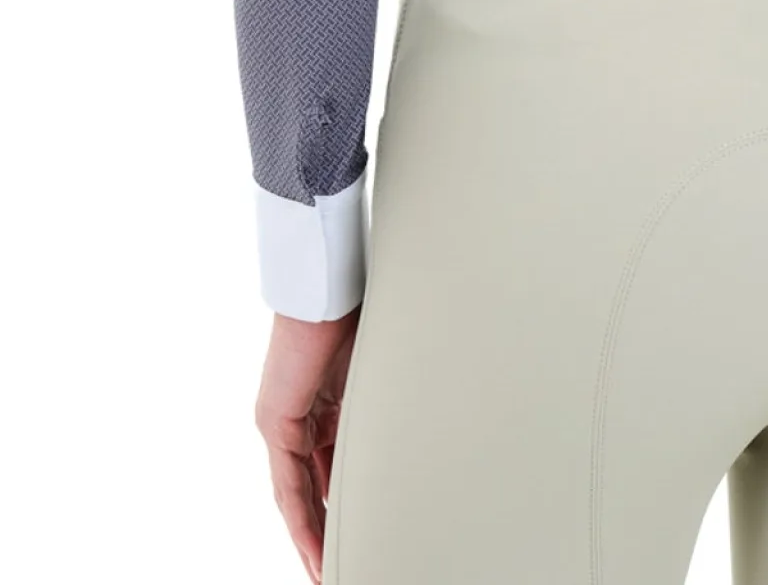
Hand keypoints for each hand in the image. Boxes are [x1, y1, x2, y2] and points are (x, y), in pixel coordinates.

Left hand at [254, 306, 360, 582]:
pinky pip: (288, 485)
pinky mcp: (275, 422)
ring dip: (313, 535)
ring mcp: (282, 419)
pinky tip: (312, 549)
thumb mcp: (378, 370)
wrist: (329, 284)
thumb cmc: (360, 308)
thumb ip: (383, 402)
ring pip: (299, 492)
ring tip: (326, 570)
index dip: (342, 501)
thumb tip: (419, 425)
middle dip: (327, 528)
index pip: (331, 464)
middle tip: (340, 564)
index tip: (359, 528)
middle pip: (313, 485)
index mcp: (324, 401)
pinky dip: (301, 519)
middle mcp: (298, 414)